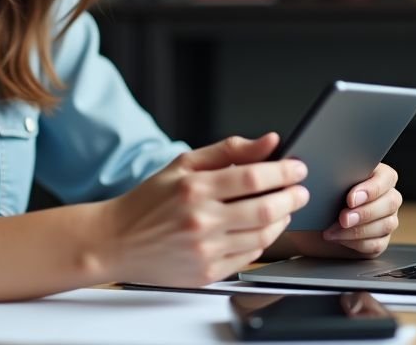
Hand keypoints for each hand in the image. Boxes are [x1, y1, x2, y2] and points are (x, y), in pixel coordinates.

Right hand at [97, 133, 309, 285]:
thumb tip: (269, 142)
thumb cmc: (148, 201)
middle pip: (266, 209)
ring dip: (283, 219)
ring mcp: (205, 250)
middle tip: (300, 190)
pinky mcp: (206, 273)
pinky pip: (249, 257)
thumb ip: (229, 150)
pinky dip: (263, 241)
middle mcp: (201, 220)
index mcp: (195, 188)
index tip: (298, 167)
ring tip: (283, 208)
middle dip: (293, 197)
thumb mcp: (183, 164)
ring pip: (263, 235)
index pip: (255, 177)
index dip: (284, 172)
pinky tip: (261, 229)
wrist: (115, 242)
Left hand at [276, 163, 401, 259]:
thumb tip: (318, 167)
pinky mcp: (379, 239)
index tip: (350, 198)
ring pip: (386, 224)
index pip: (387, 177)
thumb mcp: (317, 183)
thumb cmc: (315, 199)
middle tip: (343, 218)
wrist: (306, 226)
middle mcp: (384, 196)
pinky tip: (338, 238)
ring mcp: (385, 218)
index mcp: (375, 174)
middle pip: (391, 202)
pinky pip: (377, 244)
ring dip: (358, 229)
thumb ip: (326, 172)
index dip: (372, 188)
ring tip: (333, 230)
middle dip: (365, 211)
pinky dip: (356, 243)